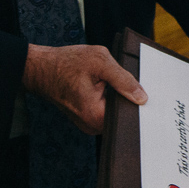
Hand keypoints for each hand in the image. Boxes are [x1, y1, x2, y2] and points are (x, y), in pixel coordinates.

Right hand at [22, 43, 145, 134]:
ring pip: (114, 114)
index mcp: (96, 116)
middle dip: (129, 100)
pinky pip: (105, 111)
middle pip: (122, 117)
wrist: (41, 68)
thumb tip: (141, 97)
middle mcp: (92, 126)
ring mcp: (88, 124)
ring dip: (118, 99)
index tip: (148, 93)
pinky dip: (109, 100)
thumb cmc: (66, 63)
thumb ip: (123, 79)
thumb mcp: (100, 61)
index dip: (139, 104)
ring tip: (113, 82)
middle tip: (131, 83)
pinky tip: (106, 86)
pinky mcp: (86, 118)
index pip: (128, 116)